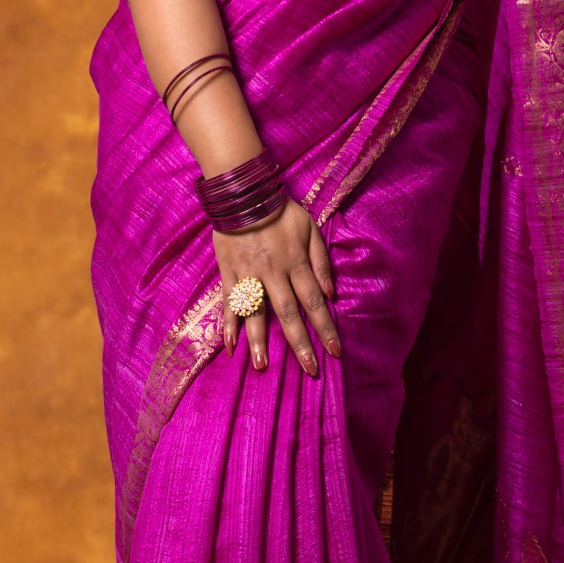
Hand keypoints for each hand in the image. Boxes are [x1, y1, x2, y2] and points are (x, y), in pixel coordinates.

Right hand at [215, 198, 340, 375]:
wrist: (243, 191)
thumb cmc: (281, 212)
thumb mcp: (310, 228)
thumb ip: (321, 261)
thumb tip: (331, 294)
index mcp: (296, 263)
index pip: (315, 302)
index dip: (326, 328)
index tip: (335, 353)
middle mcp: (274, 272)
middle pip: (289, 313)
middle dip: (300, 344)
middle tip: (309, 370)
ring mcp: (249, 274)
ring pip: (255, 312)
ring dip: (258, 340)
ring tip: (261, 366)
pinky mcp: (228, 272)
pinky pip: (229, 301)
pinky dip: (228, 323)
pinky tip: (229, 346)